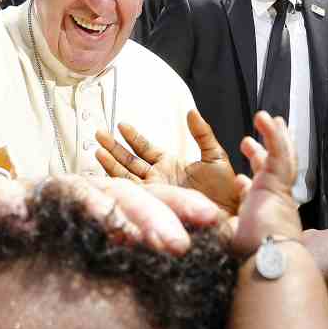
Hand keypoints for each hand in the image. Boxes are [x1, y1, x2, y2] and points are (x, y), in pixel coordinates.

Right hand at [0, 174, 221, 256]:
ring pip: (79, 194)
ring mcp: (47, 193)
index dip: (183, 206)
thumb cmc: (50, 231)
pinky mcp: (7, 201)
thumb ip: (128, 242)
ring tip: (124, 233)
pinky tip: (24, 219)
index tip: (215, 221)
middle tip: (179, 244)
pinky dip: (17, 209)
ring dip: (101, 210)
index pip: (153, 199)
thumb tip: (183, 251)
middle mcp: (84, 190)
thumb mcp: (91, 240)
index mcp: (110, 200)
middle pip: (125, 194)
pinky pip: (13, 204)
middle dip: (153, 214)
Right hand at [96, 109, 240, 213]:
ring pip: (126, 175)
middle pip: (130, 160)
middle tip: (99, 134)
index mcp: (170, 164)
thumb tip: (191, 112)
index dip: (133, 137)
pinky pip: (131, 193)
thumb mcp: (215, 157)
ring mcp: (154, 191)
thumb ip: (202, 134)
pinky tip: (106, 175)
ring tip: (96, 150)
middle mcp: (158, 177)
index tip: (121, 125)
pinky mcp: (153, 205)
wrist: (231, 216)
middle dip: (114, 147)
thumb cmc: (227, 189)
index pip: (146, 148)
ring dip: (111, 163)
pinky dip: (117, 184)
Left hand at [223, 111, 301, 258]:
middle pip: (273, 170)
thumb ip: (218, 232)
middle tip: (256, 140)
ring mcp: (278, 191)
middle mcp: (273, 201)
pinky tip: (267, 119)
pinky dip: (274, 135)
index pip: (259, 193)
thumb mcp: (227, 240)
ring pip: (281, 157)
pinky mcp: (279, 182)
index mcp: (262, 214)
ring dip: (275, 136)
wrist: (267, 261)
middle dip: (267, 152)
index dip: (251, 182)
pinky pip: (279, 153)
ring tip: (267, 118)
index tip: (240, 178)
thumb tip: (198, 236)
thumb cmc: (247, 259)